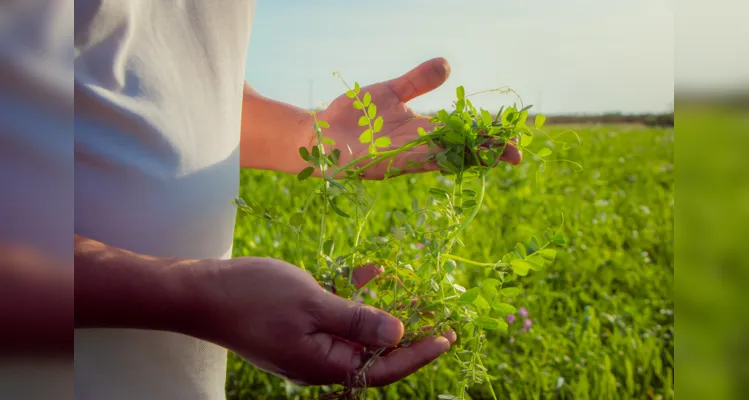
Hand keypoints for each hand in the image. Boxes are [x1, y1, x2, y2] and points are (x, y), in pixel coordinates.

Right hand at [192, 257, 456, 386]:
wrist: (202, 293)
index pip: (383, 369)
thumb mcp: (313, 304)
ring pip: (355, 334)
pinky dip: (352, 298)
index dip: (419, 353)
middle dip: (406, 335)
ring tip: (409, 294)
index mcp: (324, 365)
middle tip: (439, 318)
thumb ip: (358, 322)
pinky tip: (368, 273)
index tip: (447, 337)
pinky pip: (334, 317)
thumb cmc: (254, 298)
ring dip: (379, 314)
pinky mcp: (297, 329)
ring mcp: (307, 346)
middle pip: (373, 354)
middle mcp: (319, 362)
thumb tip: (399, 336)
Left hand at [308, 57, 522, 179]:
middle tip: (515, 155)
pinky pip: (413, 160)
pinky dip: (433, 157)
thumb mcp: (391, 92)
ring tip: (494, 157)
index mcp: (422, 131)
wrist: (321, 134)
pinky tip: (453, 155)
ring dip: (468, 159)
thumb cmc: (355, 116)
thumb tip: (447, 64)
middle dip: (487, 153)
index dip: (486, 136)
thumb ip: (418, 81)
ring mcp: (403, 157)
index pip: (462, 134)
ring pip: (443, 159)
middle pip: (459, 151)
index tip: (512, 137)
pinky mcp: (384, 163)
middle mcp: (417, 147)